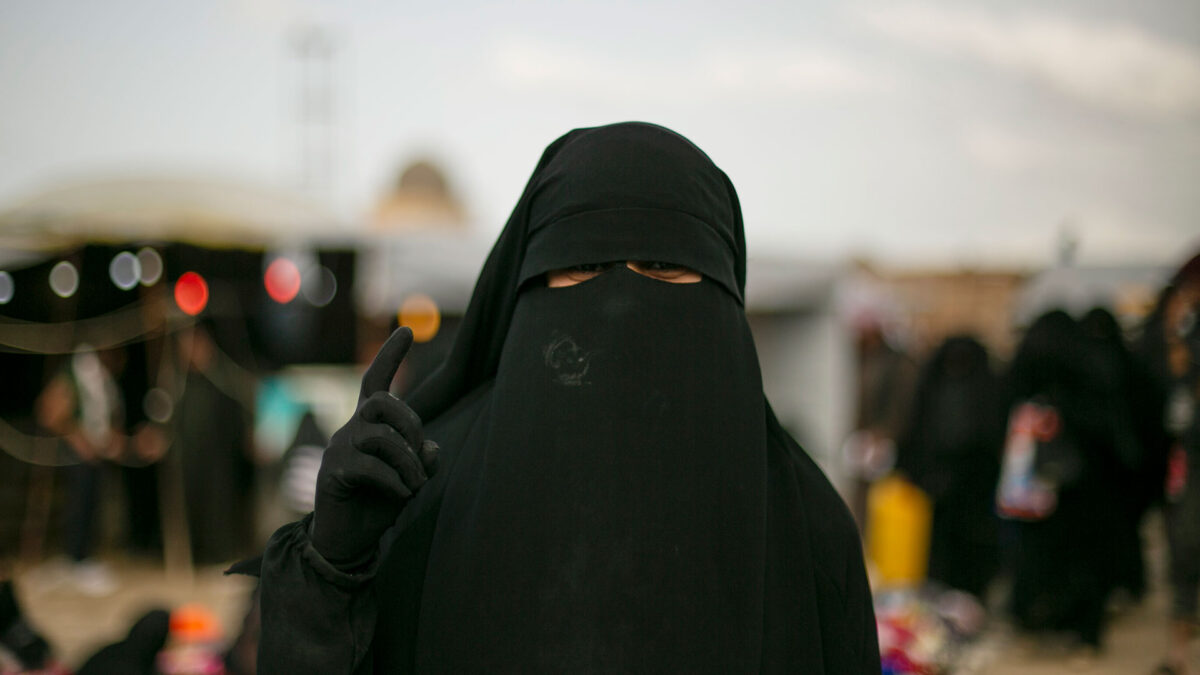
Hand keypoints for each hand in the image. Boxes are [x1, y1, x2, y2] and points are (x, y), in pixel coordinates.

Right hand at [310, 327, 438, 568]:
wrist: (347, 542)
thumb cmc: (378, 505)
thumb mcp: (410, 480)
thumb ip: (422, 461)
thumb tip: (431, 446)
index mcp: (369, 426)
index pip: (376, 383)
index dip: (390, 356)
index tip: (407, 331)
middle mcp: (350, 431)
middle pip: (381, 402)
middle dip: (409, 423)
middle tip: (418, 455)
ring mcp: (338, 449)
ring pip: (380, 437)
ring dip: (407, 463)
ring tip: (413, 487)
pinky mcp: (331, 472)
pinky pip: (370, 467)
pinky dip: (394, 482)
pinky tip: (401, 495)